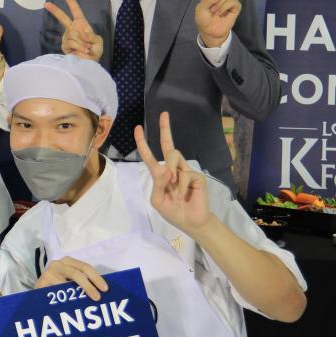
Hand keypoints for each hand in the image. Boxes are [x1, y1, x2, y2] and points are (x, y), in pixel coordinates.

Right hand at [37, 256, 107, 300]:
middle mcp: (58, 264)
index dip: (96, 278)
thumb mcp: (71, 280)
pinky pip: (57, 292)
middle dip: (89, 286)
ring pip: (67, 285)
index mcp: (68, 261)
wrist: (37, 292)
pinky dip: (65, 299)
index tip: (105, 289)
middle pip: (77, 274)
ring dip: (77, 295)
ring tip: (85, 304)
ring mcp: (49, 272)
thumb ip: (83, 281)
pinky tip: (70, 305)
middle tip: (98, 298)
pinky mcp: (42, 282)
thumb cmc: (58, 286)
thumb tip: (102, 289)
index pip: (85, 267)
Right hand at [43, 0, 103, 61]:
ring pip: (72, 34)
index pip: (76, 11)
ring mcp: (67, 37)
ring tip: (87, 49)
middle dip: (55, 10)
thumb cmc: (94, 52)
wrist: (89, 64)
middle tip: (46, 4)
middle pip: (62, 18)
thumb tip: (81, 32)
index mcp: (81, 25)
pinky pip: (71, 42)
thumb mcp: (98, 42)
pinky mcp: (64, 45)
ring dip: (82, 42)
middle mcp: (72, 29)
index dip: (71, 2)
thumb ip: (91, 36)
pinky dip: (79, 47)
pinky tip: (82, 51)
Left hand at [135, 111, 209, 233]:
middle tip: (164, 114)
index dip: (143, 142)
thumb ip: (158, 185)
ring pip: (175, 158)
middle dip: (165, 129)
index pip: (150, 156)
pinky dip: (181, 187)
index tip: (138, 128)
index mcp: (160, 175)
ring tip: (173, 187)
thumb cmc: (173, 212)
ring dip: (170, 171)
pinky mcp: (197, 176)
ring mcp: (185, 171)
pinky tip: (184, 195)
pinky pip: (185, 175)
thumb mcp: (158, 201)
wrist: (191, 222)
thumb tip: (165, 170)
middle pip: (168, 146)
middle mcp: (173, 169)